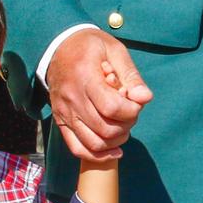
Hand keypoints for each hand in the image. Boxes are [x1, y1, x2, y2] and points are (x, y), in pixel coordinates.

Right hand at [48, 29, 152, 159]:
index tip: (136, 102)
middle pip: (105, 129)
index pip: (112, 108)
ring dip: (116, 141)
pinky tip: (114, 150)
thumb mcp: (114, 50)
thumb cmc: (90, 47)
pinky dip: (98, 156)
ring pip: (93, 143)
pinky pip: (77, 149)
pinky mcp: (60, 121)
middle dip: (127, 125)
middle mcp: (72, 99)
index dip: (131, 111)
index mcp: (85, 77)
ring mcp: (64, 113)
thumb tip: (145, 99)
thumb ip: (131, 75)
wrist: (58, 47)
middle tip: (131, 113)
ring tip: (123, 127)